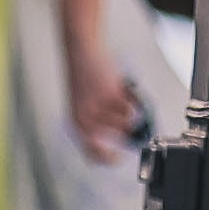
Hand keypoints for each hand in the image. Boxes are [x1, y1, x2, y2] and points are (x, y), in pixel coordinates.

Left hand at [62, 17, 140, 164]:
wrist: (81, 51)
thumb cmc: (84, 78)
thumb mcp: (84, 104)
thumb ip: (99, 123)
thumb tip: (125, 139)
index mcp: (77, 124)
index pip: (94, 153)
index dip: (108, 158)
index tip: (119, 157)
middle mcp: (86, 120)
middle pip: (120, 134)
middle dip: (126, 125)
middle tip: (123, 112)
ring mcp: (100, 108)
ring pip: (128, 119)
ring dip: (125, 107)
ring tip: (113, 92)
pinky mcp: (112, 96)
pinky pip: (131, 105)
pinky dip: (130, 96)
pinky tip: (118, 84)